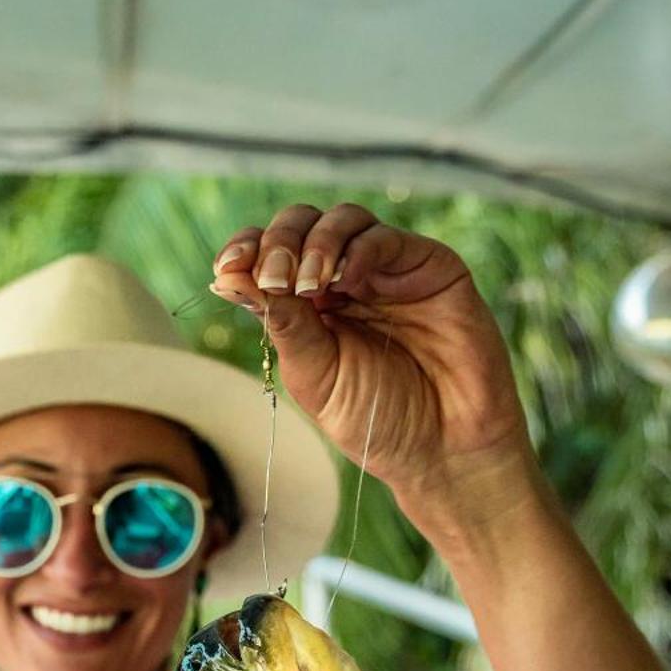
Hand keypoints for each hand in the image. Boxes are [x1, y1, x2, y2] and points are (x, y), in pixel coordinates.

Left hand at [211, 203, 539, 535]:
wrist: (443, 449)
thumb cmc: (379, 420)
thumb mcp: (315, 375)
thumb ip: (282, 324)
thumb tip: (229, 277)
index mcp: (311, 306)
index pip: (271, 256)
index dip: (247, 250)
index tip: (226, 267)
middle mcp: (347, 280)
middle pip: (303, 226)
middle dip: (279, 242)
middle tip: (273, 277)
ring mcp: (388, 270)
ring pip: (343, 220)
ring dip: (315, 243)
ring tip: (307, 284)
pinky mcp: (429, 266)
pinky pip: (386, 238)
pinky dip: (358, 250)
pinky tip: (345, 280)